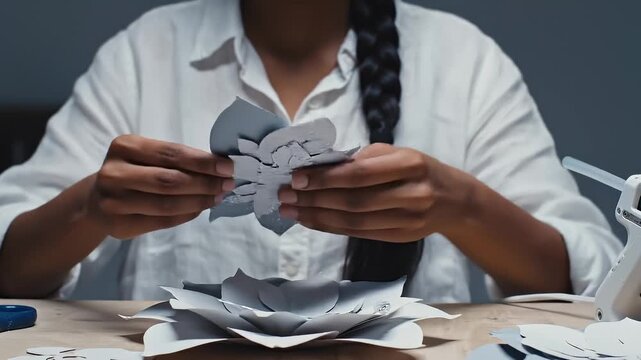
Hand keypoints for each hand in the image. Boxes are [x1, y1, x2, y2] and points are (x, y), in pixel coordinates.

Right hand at [87, 135, 234, 238]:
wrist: (97, 200)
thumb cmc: (133, 172)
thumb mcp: (145, 156)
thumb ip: (175, 159)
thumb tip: (219, 167)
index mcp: (125, 146)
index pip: (171, 154)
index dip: (203, 162)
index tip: (228, 167)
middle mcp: (114, 172)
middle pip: (170, 180)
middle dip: (205, 183)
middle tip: (228, 184)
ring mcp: (114, 201)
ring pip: (167, 204)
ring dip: (199, 201)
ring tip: (218, 197)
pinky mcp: (119, 224)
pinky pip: (162, 221)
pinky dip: (187, 214)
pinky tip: (200, 208)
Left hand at [278, 143, 474, 241]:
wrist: (455, 201)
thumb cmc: (419, 169)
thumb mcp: (398, 153)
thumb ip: (364, 159)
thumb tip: (319, 167)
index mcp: (410, 163)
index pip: (360, 174)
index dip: (326, 178)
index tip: (296, 178)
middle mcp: (412, 193)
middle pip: (354, 201)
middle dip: (314, 199)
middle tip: (284, 196)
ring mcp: (408, 220)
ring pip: (353, 222)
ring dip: (317, 217)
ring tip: (290, 211)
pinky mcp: (401, 237)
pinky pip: (359, 233)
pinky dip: (331, 227)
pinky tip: (311, 221)